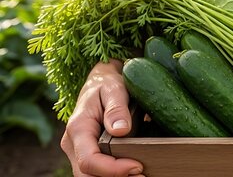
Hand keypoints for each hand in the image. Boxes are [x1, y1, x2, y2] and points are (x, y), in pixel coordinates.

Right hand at [60, 59, 143, 176]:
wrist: (101, 81)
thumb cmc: (107, 83)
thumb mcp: (114, 88)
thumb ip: (117, 108)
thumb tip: (121, 130)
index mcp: (78, 128)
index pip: (89, 160)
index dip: (112, 169)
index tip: (137, 167)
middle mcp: (73, 144)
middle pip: (87, 174)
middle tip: (143, 175)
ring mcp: (79, 151)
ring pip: (91, 176)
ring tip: (142, 174)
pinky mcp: (88, 153)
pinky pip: (97, 171)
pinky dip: (114, 174)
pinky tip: (133, 171)